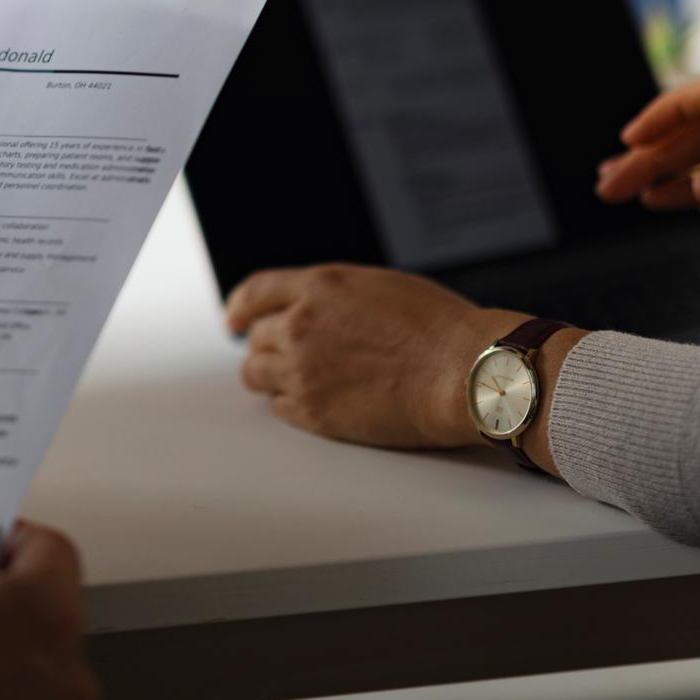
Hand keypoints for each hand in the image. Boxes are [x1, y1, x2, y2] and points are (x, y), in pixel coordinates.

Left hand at [225, 264, 534, 450]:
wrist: (465, 373)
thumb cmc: (440, 330)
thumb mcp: (381, 287)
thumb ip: (336, 297)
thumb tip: (316, 309)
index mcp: (320, 287)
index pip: (256, 292)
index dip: (240, 306)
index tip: (234, 318)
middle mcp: (301, 325)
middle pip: (255, 338)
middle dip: (267, 346)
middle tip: (284, 357)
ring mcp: (302, 370)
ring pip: (256, 374)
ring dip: (271, 376)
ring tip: (300, 381)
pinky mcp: (312, 411)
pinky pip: (279, 408)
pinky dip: (291, 405)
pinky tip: (318, 402)